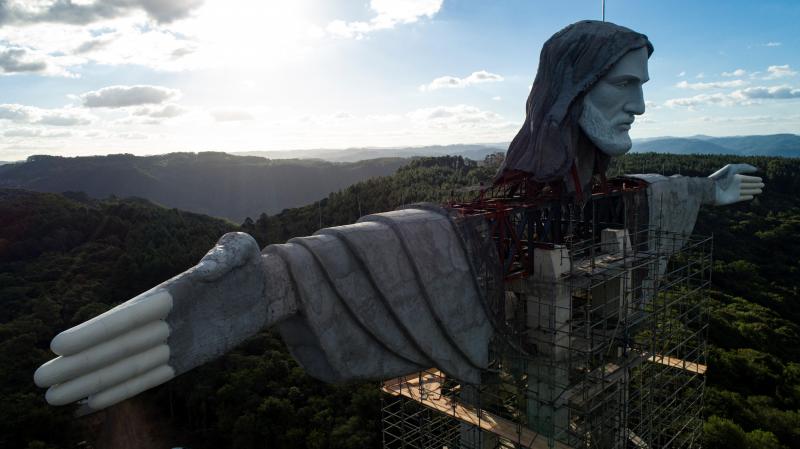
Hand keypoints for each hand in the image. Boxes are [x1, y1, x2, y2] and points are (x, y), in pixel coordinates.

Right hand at [34, 232, 267, 411]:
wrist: (268, 288)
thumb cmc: (247, 264)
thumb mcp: (240, 249)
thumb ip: (223, 255)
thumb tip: (205, 272)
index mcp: (169, 293)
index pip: (127, 316)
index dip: (95, 332)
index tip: (61, 344)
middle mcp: (164, 321)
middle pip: (117, 346)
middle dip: (80, 364)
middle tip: (40, 380)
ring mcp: (174, 341)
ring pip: (127, 366)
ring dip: (93, 382)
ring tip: (55, 398)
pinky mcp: (188, 358)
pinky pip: (152, 377)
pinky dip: (125, 389)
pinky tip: (93, 402)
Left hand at [708, 163, 764, 205]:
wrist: (710, 189)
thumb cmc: (720, 178)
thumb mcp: (732, 168)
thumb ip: (744, 167)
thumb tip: (755, 169)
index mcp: (734, 177)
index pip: (747, 178)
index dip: (754, 179)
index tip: (761, 179)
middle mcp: (734, 185)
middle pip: (748, 185)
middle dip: (755, 184)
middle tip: (763, 185)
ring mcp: (734, 192)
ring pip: (746, 191)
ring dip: (753, 190)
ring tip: (760, 190)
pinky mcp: (733, 199)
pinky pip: (742, 198)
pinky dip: (747, 197)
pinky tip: (752, 196)